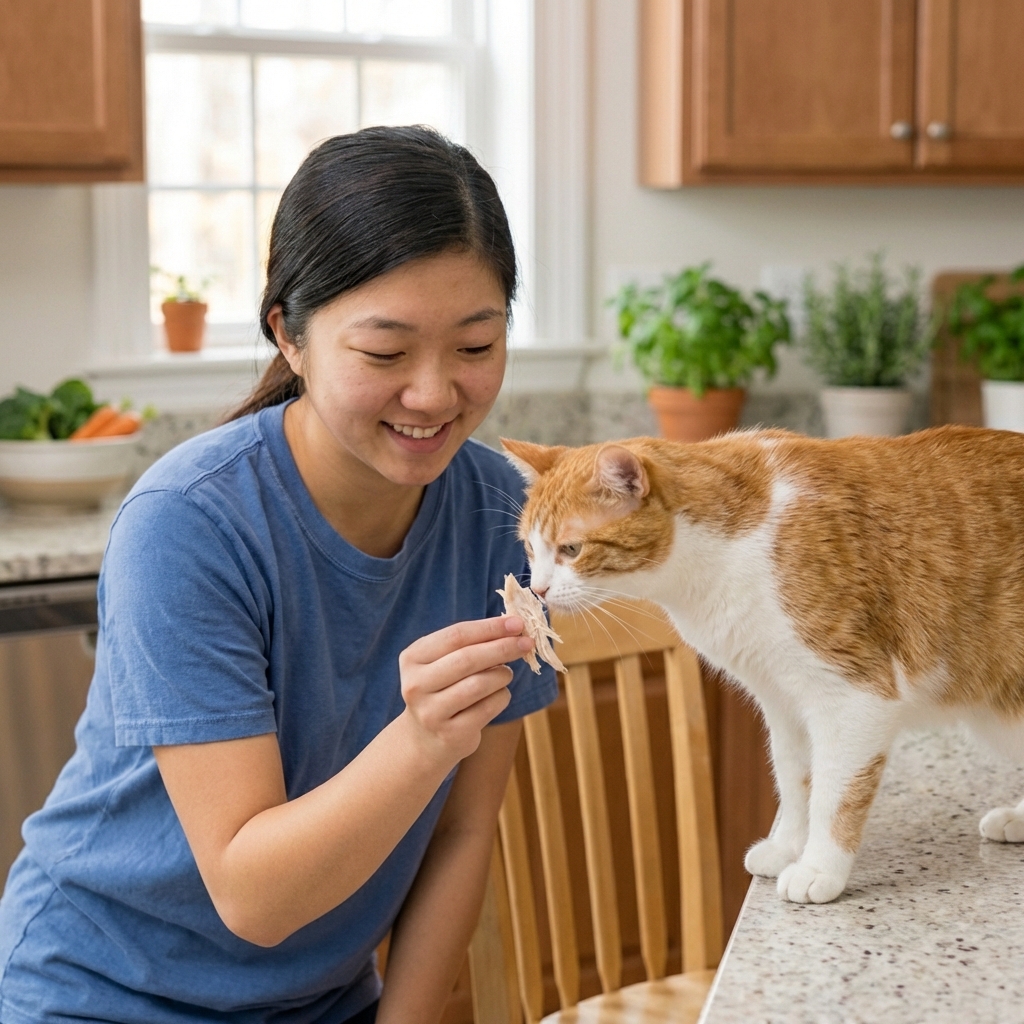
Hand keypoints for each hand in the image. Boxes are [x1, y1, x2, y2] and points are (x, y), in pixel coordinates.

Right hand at [398, 616, 533, 767]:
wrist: (427, 739)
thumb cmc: (444, 689)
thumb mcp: (445, 662)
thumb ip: (471, 644)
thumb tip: (513, 627)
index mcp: (412, 657)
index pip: (456, 635)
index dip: (489, 627)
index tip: (517, 622)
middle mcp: (415, 685)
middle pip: (466, 659)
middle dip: (502, 648)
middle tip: (526, 643)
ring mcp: (430, 712)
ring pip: (478, 685)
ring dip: (502, 674)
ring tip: (506, 673)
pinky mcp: (450, 734)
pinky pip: (487, 708)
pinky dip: (502, 697)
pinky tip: (499, 695)